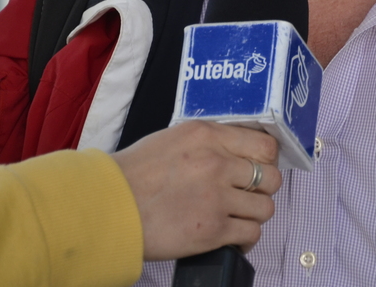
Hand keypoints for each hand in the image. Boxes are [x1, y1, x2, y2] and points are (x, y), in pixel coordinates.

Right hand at [111, 120, 281, 259]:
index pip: (265, 145)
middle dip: (263, 188)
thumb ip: (210, 141)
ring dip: (254, 214)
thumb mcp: (174, 139)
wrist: (104, 208)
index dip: (266, 160)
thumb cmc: (131, 175)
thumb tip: (239, 151)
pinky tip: (233, 238)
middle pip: (271, 177)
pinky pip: (251, 234)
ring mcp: (217, 198)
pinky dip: (246, 239)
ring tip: (238, 217)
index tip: (260, 169)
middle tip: (248, 195)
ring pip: (266, 207)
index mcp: (208, 136)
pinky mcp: (212, 230)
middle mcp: (217, 163)